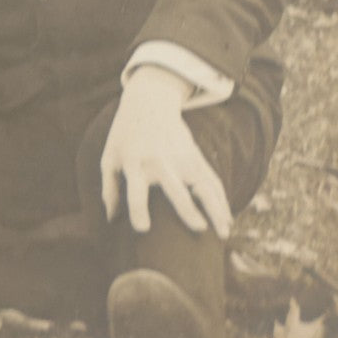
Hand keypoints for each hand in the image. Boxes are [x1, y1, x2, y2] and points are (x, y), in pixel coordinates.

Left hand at [100, 66, 231, 238]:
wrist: (148, 103)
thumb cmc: (124, 137)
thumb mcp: (109, 157)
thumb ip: (109, 188)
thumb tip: (111, 219)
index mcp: (134, 162)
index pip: (135, 189)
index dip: (137, 209)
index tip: (143, 229)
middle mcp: (159, 161)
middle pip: (175, 188)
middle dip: (187, 209)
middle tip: (199, 229)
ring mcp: (182, 158)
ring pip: (204, 185)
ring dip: (216, 208)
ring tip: (224, 233)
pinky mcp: (196, 156)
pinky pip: (212, 180)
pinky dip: (222, 199)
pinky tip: (227, 219)